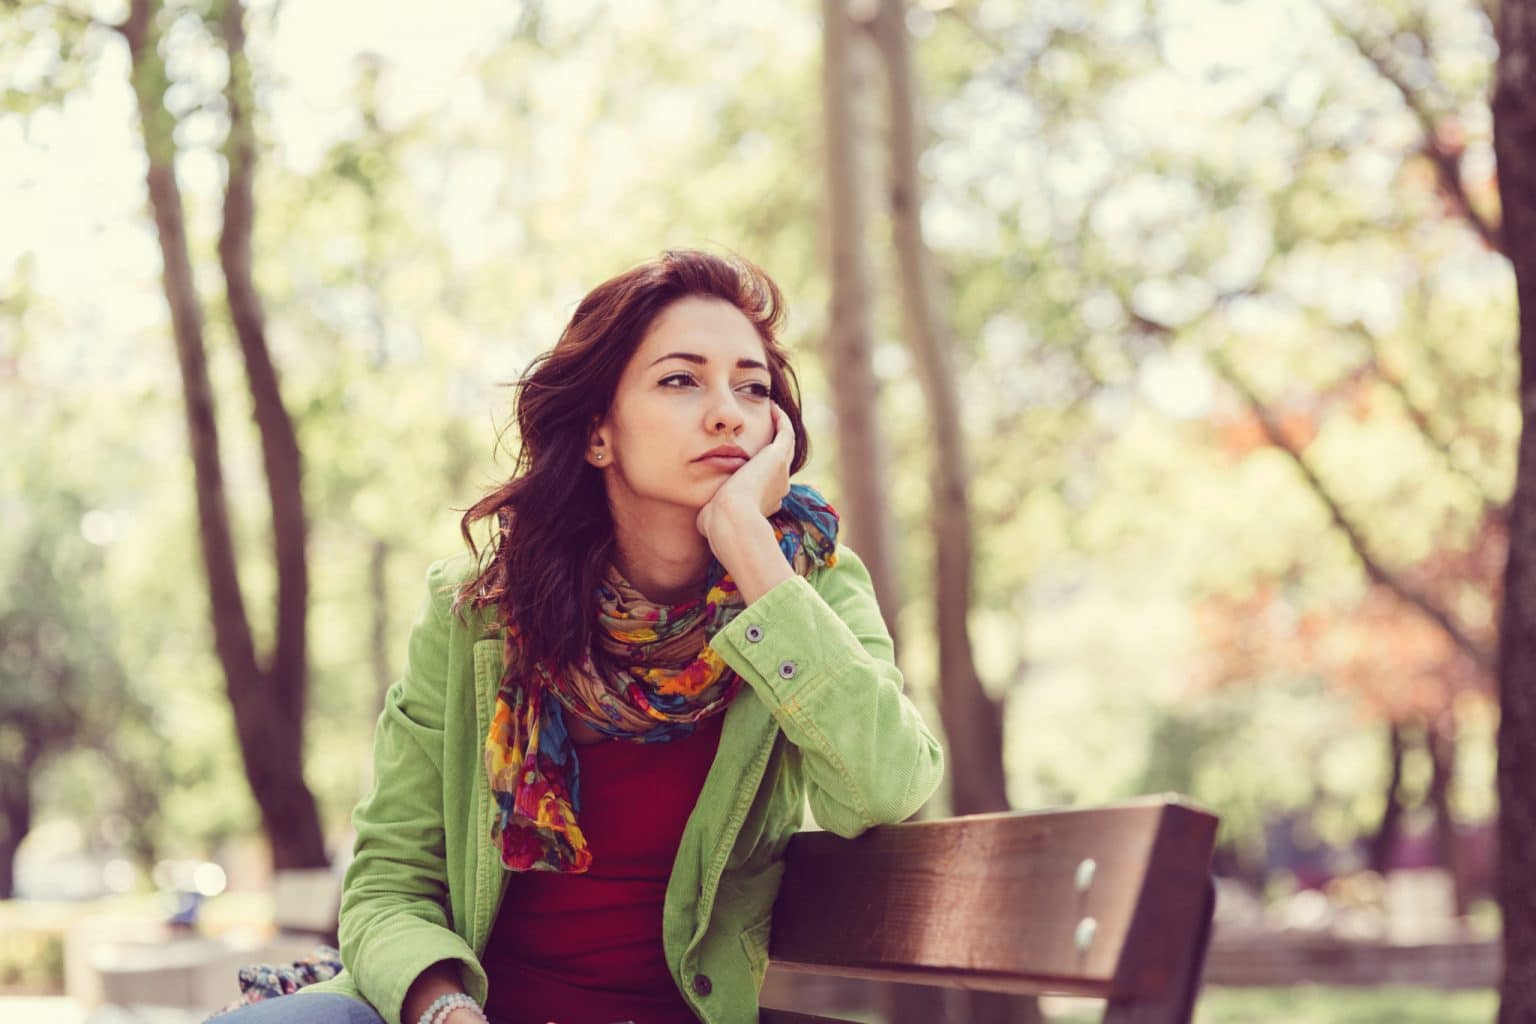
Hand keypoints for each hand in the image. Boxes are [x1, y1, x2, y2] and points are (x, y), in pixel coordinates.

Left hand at [695, 401, 793, 542]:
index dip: (762, 472)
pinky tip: (772, 407)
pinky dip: (781, 420)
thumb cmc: (718, 524)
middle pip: (781, 463)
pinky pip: (785, 432)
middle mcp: (779, 487)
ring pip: (787, 445)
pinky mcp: (777, 456)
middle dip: (775, 447)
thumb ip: (711, 514)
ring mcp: (781, 472)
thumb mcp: (714, 518)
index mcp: (766, 502)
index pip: (769, 484)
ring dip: (781, 429)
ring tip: (774, 413)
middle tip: (768, 429)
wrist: (731, 518)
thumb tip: (702, 517)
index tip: (751, 461)